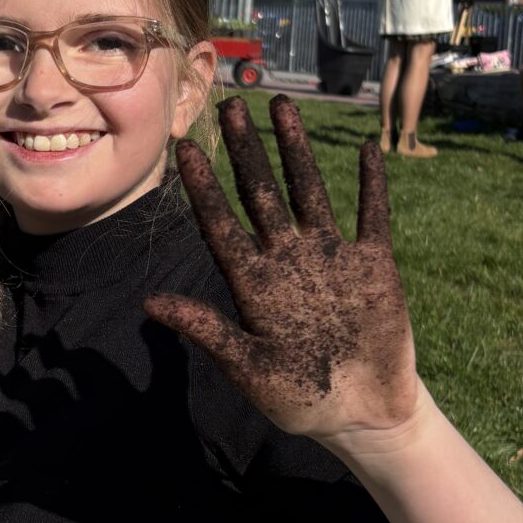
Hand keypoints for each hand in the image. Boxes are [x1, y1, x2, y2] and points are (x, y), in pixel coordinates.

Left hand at [145, 96, 418, 442]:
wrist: (362, 416)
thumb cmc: (300, 400)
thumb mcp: (248, 370)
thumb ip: (207, 331)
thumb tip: (148, 305)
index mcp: (254, 284)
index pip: (220, 225)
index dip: (202, 188)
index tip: (182, 148)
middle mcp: (288, 260)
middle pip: (262, 194)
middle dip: (246, 150)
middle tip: (230, 106)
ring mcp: (332, 257)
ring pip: (310, 190)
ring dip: (295, 149)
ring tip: (281, 106)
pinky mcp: (374, 264)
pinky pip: (371, 214)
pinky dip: (369, 183)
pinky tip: (364, 148)